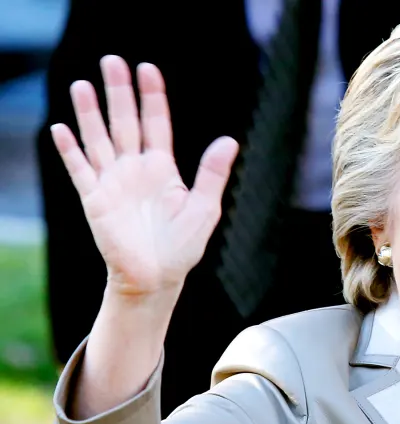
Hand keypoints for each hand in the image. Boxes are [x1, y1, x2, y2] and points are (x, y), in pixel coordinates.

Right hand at [50, 55, 238, 297]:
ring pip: (99, 139)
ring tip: (82, 85)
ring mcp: (113, 182)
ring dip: (90, 114)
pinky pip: (79, 170)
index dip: (152, 96)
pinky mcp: (95, 200)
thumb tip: (230, 141)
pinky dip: (70, 151)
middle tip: (112, 60)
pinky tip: (61, 128)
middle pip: (125, 122)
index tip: (147, 68)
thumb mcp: (204, 208)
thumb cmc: (182, 246)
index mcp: (163, 168)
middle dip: (119, 93)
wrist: (156, 278)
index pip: (156, 123)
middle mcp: (136, 169)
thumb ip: (212, 173)